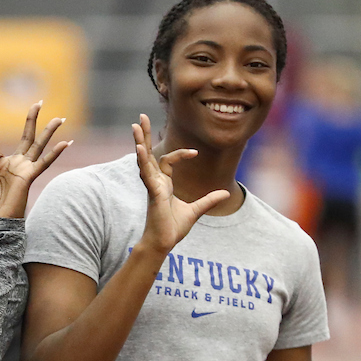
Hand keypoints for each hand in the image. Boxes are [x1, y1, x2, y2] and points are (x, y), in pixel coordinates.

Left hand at [0, 102, 70, 218]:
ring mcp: (24, 169)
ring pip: (38, 145)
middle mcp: (15, 164)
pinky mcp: (28, 177)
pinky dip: (55, 153)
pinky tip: (67, 143)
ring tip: (60, 118)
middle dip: (32, 119)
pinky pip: (44, 163)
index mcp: (1, 165)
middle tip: (39, 102)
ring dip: (49, 132)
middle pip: (26, 136)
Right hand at [133, 114, 229, 256]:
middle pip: (148, 153)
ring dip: (140, 141)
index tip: (195, 153)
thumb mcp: (196, 211)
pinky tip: (139, 148)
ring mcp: (152, 186)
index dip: (181, 154)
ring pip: (144, 159)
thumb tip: (225, 192)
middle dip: (145, 136)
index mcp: (163, 184)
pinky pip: (146, 173)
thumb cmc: (173, 228)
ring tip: (135, 125)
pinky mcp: (152, 192)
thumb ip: (209, 200)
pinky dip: (142, 160)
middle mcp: (155, 182)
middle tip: (140, 118)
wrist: (164, 243)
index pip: (169, 160)